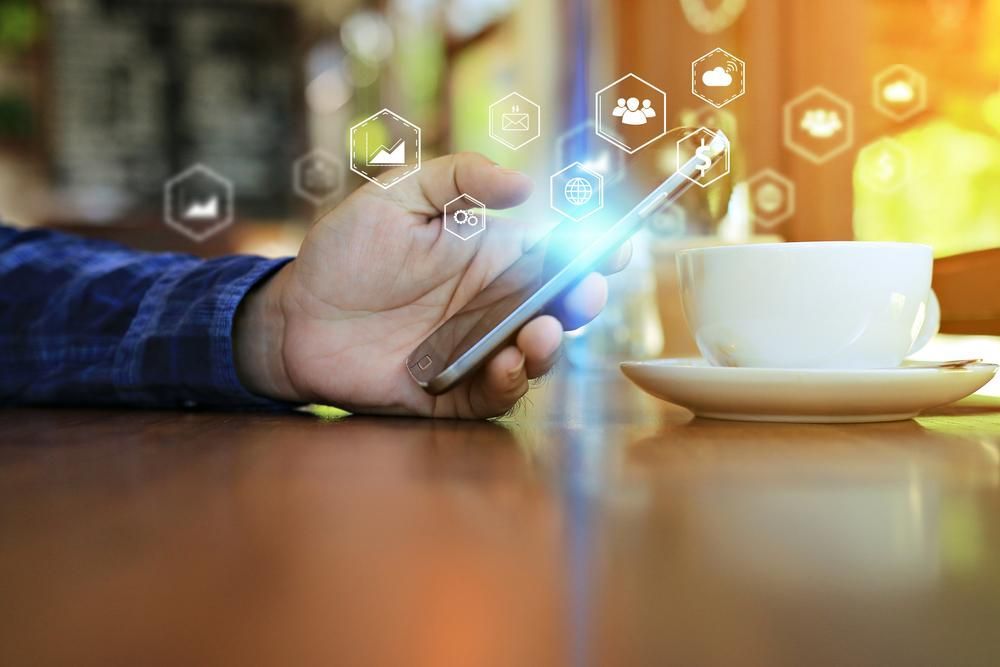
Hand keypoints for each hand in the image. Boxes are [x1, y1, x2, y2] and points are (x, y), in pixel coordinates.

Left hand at [234, 152, 628, 417]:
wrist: (293, 317)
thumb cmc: (345, 251)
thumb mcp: (397, 196)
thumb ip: (457, 179)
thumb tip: (523, 185)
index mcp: (490, 259)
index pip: (555, 256)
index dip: (592, 251)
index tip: (616, 246)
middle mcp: (491, 307)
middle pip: (556, 309)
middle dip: (581, 302)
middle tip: (584, 293)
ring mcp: (474, 351)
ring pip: (533, 356)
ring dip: (548, 347)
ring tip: (540, 332)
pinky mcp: (450, 393)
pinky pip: (492, 396)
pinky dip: (507, 384)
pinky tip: (505, 363)